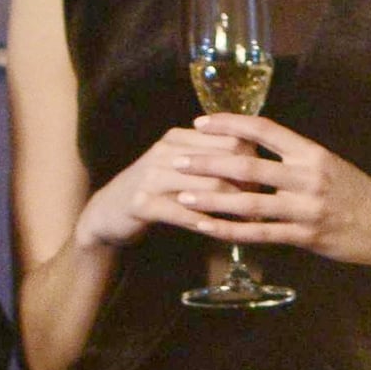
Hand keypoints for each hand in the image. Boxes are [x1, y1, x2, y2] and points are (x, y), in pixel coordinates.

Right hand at [73, 125, 263, 254]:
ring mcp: (152, 176)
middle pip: (224, 160)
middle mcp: (166, 151)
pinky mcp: (142, 203)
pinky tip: (220, 232)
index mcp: (178, 137)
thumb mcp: (178, 166)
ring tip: (249, 221)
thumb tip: (254, 163)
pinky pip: (184, 213)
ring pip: (208, 187)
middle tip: (261, 203)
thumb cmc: (153, 190)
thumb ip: (207, 159)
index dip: (252, 160)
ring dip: (233, 207)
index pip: (229, 138)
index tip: (263, 180)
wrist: (107, 212)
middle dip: (247, 183)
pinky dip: (206, 223)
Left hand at [179, 113, 370, 267]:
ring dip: (212, 201)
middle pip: (248, 166)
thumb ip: (292, 158)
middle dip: (208, 163)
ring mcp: (306, 209)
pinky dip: (230, 231)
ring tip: (182, 197)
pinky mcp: (305, 237)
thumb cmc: (355, 193)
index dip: (229, 124)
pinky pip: (260, 234)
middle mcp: (307, 177)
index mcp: (311, 152)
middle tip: (177, 160)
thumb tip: (252, 145)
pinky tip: (206, 228)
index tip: (201, 122)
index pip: (264, 130)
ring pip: (249, 204)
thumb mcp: (328, 164)